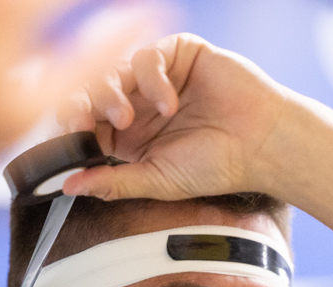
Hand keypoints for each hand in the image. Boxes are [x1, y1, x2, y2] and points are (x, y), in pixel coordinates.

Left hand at [60, 33, 289, 200]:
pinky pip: (147, 56)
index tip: (72, 138)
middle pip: (92, 92)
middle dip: (82, 107)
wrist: (262, 145)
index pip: (87, 124)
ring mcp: (158, 77)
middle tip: (87, 124)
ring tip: (129, 118)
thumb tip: (69, 187)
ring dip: (110, 93)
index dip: (73, 128)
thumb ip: (114, 183)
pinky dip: (150, 78)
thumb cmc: (217, 166)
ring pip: (113, 70)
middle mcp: (139, 103)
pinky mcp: (179, 54)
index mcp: (129, 136)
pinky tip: (169, 103)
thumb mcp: (158, 181)